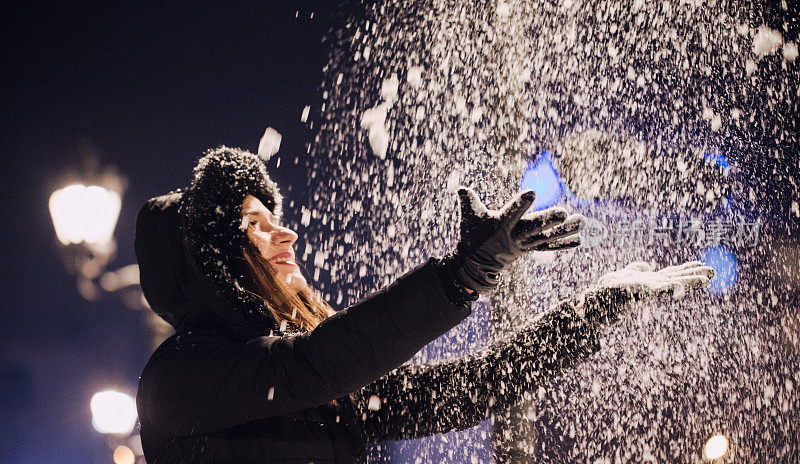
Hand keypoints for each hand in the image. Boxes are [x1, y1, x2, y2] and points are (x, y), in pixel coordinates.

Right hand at [445, 187, 582, 292]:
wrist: (478, 262)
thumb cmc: (474, 234)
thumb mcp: (468, 216)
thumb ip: (467, 200)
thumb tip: (459, 187)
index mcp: (501, 225)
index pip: (511, 213)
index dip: (521, 203)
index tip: (531, 192)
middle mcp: (515, 236)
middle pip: (534, 227)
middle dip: (548, 221)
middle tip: (563, 212)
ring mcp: (525, 244)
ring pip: (547, 236)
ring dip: (566, 230)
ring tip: (581, 221)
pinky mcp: (531, 248)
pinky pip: (550, 246)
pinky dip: (565, 243)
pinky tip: (580, 238)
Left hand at [581, 261, 715, 325]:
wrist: (595, 301)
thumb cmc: (608, 290)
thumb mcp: (625, 274)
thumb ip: (636, 269)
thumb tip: (647, 265)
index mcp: (650, 282)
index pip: (673, 274)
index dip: (687, 270)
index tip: (703, 265)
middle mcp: (652, 287)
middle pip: (678, 278)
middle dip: (695, 275)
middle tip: (714, 271)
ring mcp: (647, 291)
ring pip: (673, 285)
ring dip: (690, 282)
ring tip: (707, 278)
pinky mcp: (639, 294)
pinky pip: (656, 291)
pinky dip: (670, 288)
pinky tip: (680, 286)